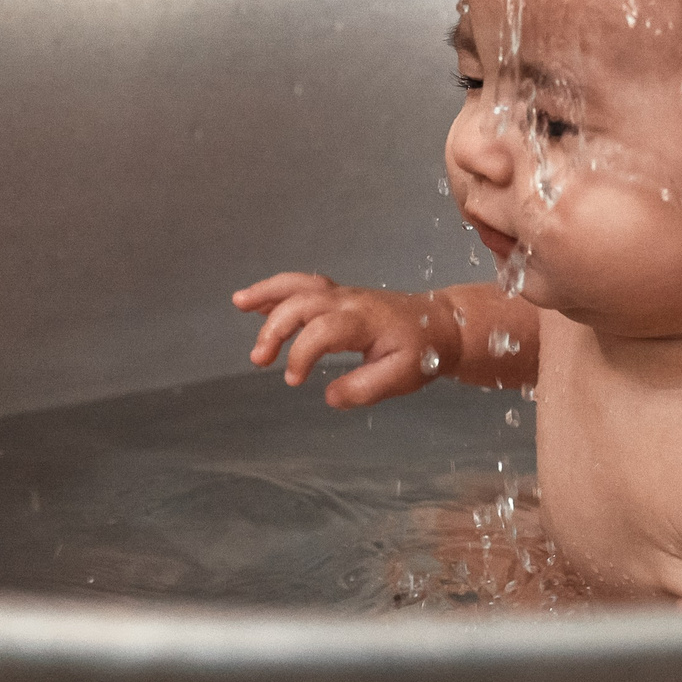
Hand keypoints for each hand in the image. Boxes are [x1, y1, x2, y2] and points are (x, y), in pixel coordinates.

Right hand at [233, 273, 455, 408]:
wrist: (442, 324)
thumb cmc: (423, 352)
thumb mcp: (402, 378)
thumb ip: (365, 388)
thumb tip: (328, 396)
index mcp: (364, 321)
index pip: (322, 330)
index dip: (301, 354)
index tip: (293, 381)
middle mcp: (349, 301)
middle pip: (303, 302)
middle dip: (275, 328)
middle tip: (259, 360)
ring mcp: (343, 295)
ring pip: (300, 284)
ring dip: (268, 294)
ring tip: (239, 303)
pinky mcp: (340, 296)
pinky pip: (305, 285)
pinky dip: (278, 290)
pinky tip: (255, 302)